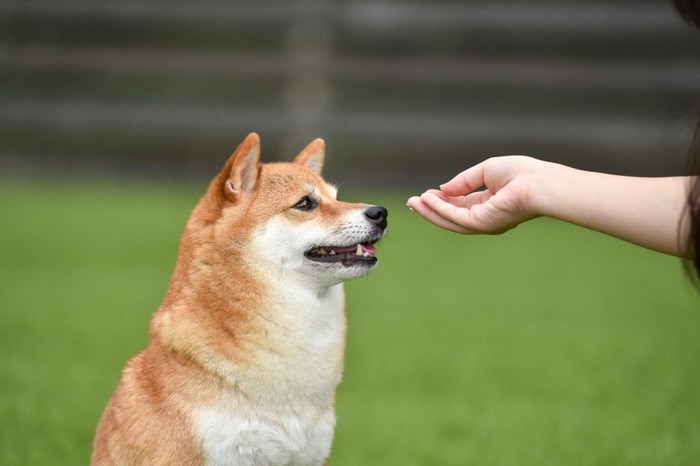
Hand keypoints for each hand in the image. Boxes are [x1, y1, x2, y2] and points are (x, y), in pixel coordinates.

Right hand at [407, 156, 545, 233]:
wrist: (539, 183)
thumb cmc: (522, 173)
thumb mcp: (486, 171)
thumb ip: (463, 181)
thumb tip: (443, 189)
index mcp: (490, 205)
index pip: (460, 205)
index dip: (442, 199)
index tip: (426, 193)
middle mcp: (486, 218)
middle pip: (451, 216)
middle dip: (430, 209)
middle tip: (411, 202)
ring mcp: (483, 224)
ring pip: (449, 220)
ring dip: (429, 211)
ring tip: (412, 203)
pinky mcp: (481, 224)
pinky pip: (454, 216)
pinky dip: (439, 208)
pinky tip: (427, 199)